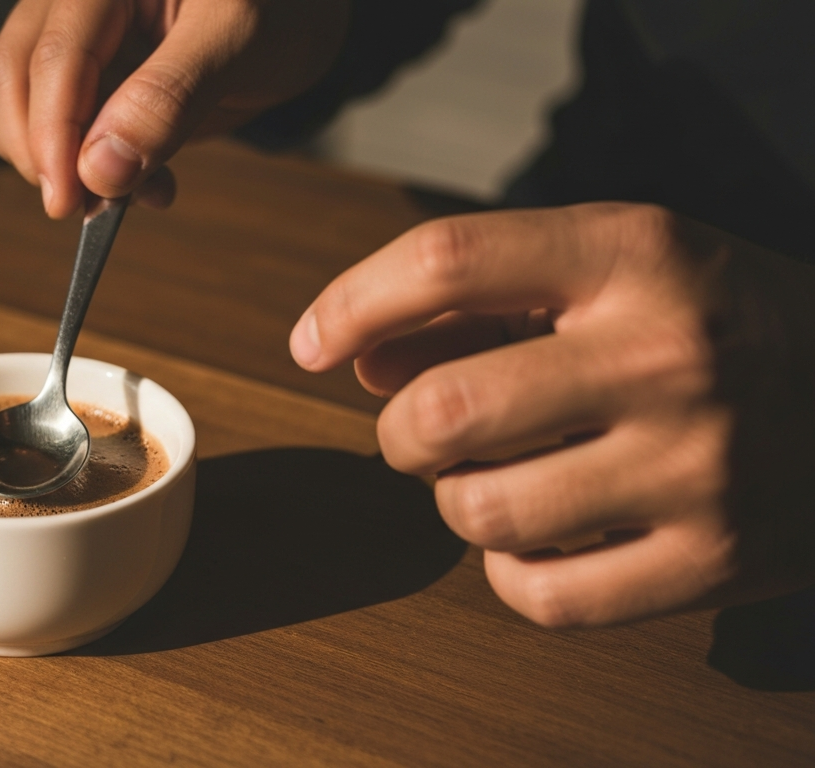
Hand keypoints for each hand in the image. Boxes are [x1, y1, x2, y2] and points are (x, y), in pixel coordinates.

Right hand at [0, 0, 348, 217]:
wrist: (289, 15)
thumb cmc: (277, 11)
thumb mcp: (239, 45)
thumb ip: (169, 100)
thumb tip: (100, 169)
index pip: (56, 55)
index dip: (54, 134)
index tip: (70, 201)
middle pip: (11, 74)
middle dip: (44, 152)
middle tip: (96, 207)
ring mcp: (61, 27)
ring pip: (1, 92)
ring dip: (46, 157)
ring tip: (131, 187)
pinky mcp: (66, 65)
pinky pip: (23, 108)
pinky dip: (55, 155)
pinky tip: (118, 174)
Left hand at [291, 203, 814, 625]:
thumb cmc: (706, 321)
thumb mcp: (606, 272)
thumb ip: (473, 303)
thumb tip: (353, 357)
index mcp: (635, 255)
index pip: (446, 259)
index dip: (350, 303)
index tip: (311, 343)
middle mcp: (668, 354)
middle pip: (440, 410)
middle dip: (400, 431)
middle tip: (425, 430)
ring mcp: (698, 465)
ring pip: (477, 512)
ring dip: (456, 499)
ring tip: (500, 476)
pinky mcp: (715, 561)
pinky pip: (539, 596)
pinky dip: (511, 573)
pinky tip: (543, 536)